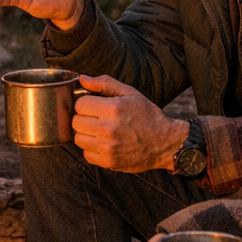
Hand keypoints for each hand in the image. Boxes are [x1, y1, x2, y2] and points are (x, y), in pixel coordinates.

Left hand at [72, 75, 188, 172]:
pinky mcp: (108, 162)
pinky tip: (105, 144)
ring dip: (86, 134)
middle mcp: (107, 129)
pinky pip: (86, 154)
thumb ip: (104, 84)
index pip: (79, 104)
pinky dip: (92, 149)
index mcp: (112, 109)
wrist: (166, 143)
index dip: (86, 104)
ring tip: (100, 132)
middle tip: (97, 119)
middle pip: (76, 122)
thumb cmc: (147, 116)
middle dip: (84, 118)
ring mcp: (107, 147)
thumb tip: (82, 79)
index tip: (95, 106)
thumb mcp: (130, 93)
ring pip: (78, 138)